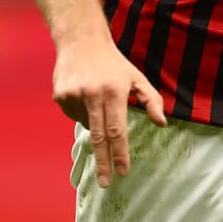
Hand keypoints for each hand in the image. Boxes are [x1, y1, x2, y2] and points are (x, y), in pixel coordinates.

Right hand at [52, 37, 166, 186]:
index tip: (123, 171)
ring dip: (93, 123)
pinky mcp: (60, 96)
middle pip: (99, 137)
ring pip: (86, 125)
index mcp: (114, 91)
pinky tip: (85, 96)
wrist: (81, 41)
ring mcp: (74, 95)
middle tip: (106, 182)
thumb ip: (151, 100)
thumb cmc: (113, 63)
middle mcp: (93, 94)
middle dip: (104, 161)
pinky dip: (81, 114)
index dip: (120, 152)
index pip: (117, 129)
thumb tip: (162, 122)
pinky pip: (73, 116)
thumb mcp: (136, 77)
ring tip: (97, 102)